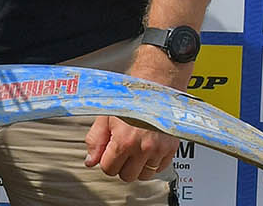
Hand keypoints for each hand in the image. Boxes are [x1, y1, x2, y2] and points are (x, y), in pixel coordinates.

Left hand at [84, 49, 188, 181]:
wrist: (154, 85)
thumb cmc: (129, 97)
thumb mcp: (105, 116)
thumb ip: (96, 140)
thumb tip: (90, 161)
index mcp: (124, 141)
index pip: (109, 169)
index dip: (105, 162)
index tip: (107, 153)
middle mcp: (144, 148)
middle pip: (127, 176)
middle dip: (120, 166)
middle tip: (120, 151)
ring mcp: (159, 150)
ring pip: (144, 176)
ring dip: (137, 167)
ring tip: (134, 150)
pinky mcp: (171, 149)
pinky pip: (160, 169)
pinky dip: (152, 163)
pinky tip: (146, 149)